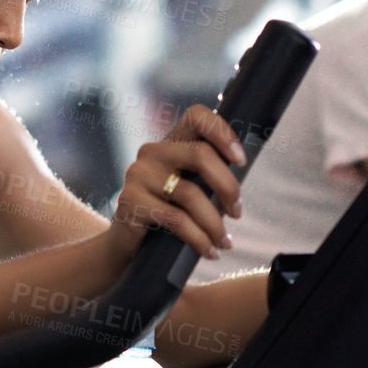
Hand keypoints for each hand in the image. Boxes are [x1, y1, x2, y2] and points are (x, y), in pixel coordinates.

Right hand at [104, 103, 246, 263]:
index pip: (197, 116)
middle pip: (200, 154)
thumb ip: (209, 180)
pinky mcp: (130, 200)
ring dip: (215, 222)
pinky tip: (210, 251)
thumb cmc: (166, 217)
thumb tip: (239, 190)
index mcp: (171, 143)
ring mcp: (138, 174)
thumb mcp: (190, 191)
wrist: (126, 247)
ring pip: (190, 193)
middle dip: (227, 186)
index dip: (222, 132)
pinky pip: (176, 219)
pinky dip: (199, 238)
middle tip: (237, 212)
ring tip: (224, 242)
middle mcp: (152, 152)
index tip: (240, 160)